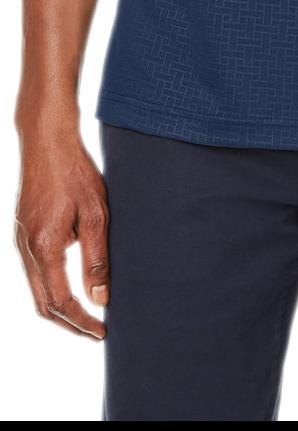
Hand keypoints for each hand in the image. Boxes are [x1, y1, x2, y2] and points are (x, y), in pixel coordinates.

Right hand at [14, 119, 109, 338]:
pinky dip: (51, 286)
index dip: (82, 322)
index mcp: (44, 247)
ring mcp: (20, 240)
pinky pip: (33, 271)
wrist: (47, 141)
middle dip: (69, 323)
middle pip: (43, 304)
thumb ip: (97, 258)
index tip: (102, 331)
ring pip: (36, 289)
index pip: (61, 302)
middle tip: (94, 331)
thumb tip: (100, 298)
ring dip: (59, 307)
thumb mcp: (95, 214)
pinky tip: (71, 282)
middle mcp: (26, 249)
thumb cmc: (75, 173)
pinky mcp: (22, 231)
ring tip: (86, 312)